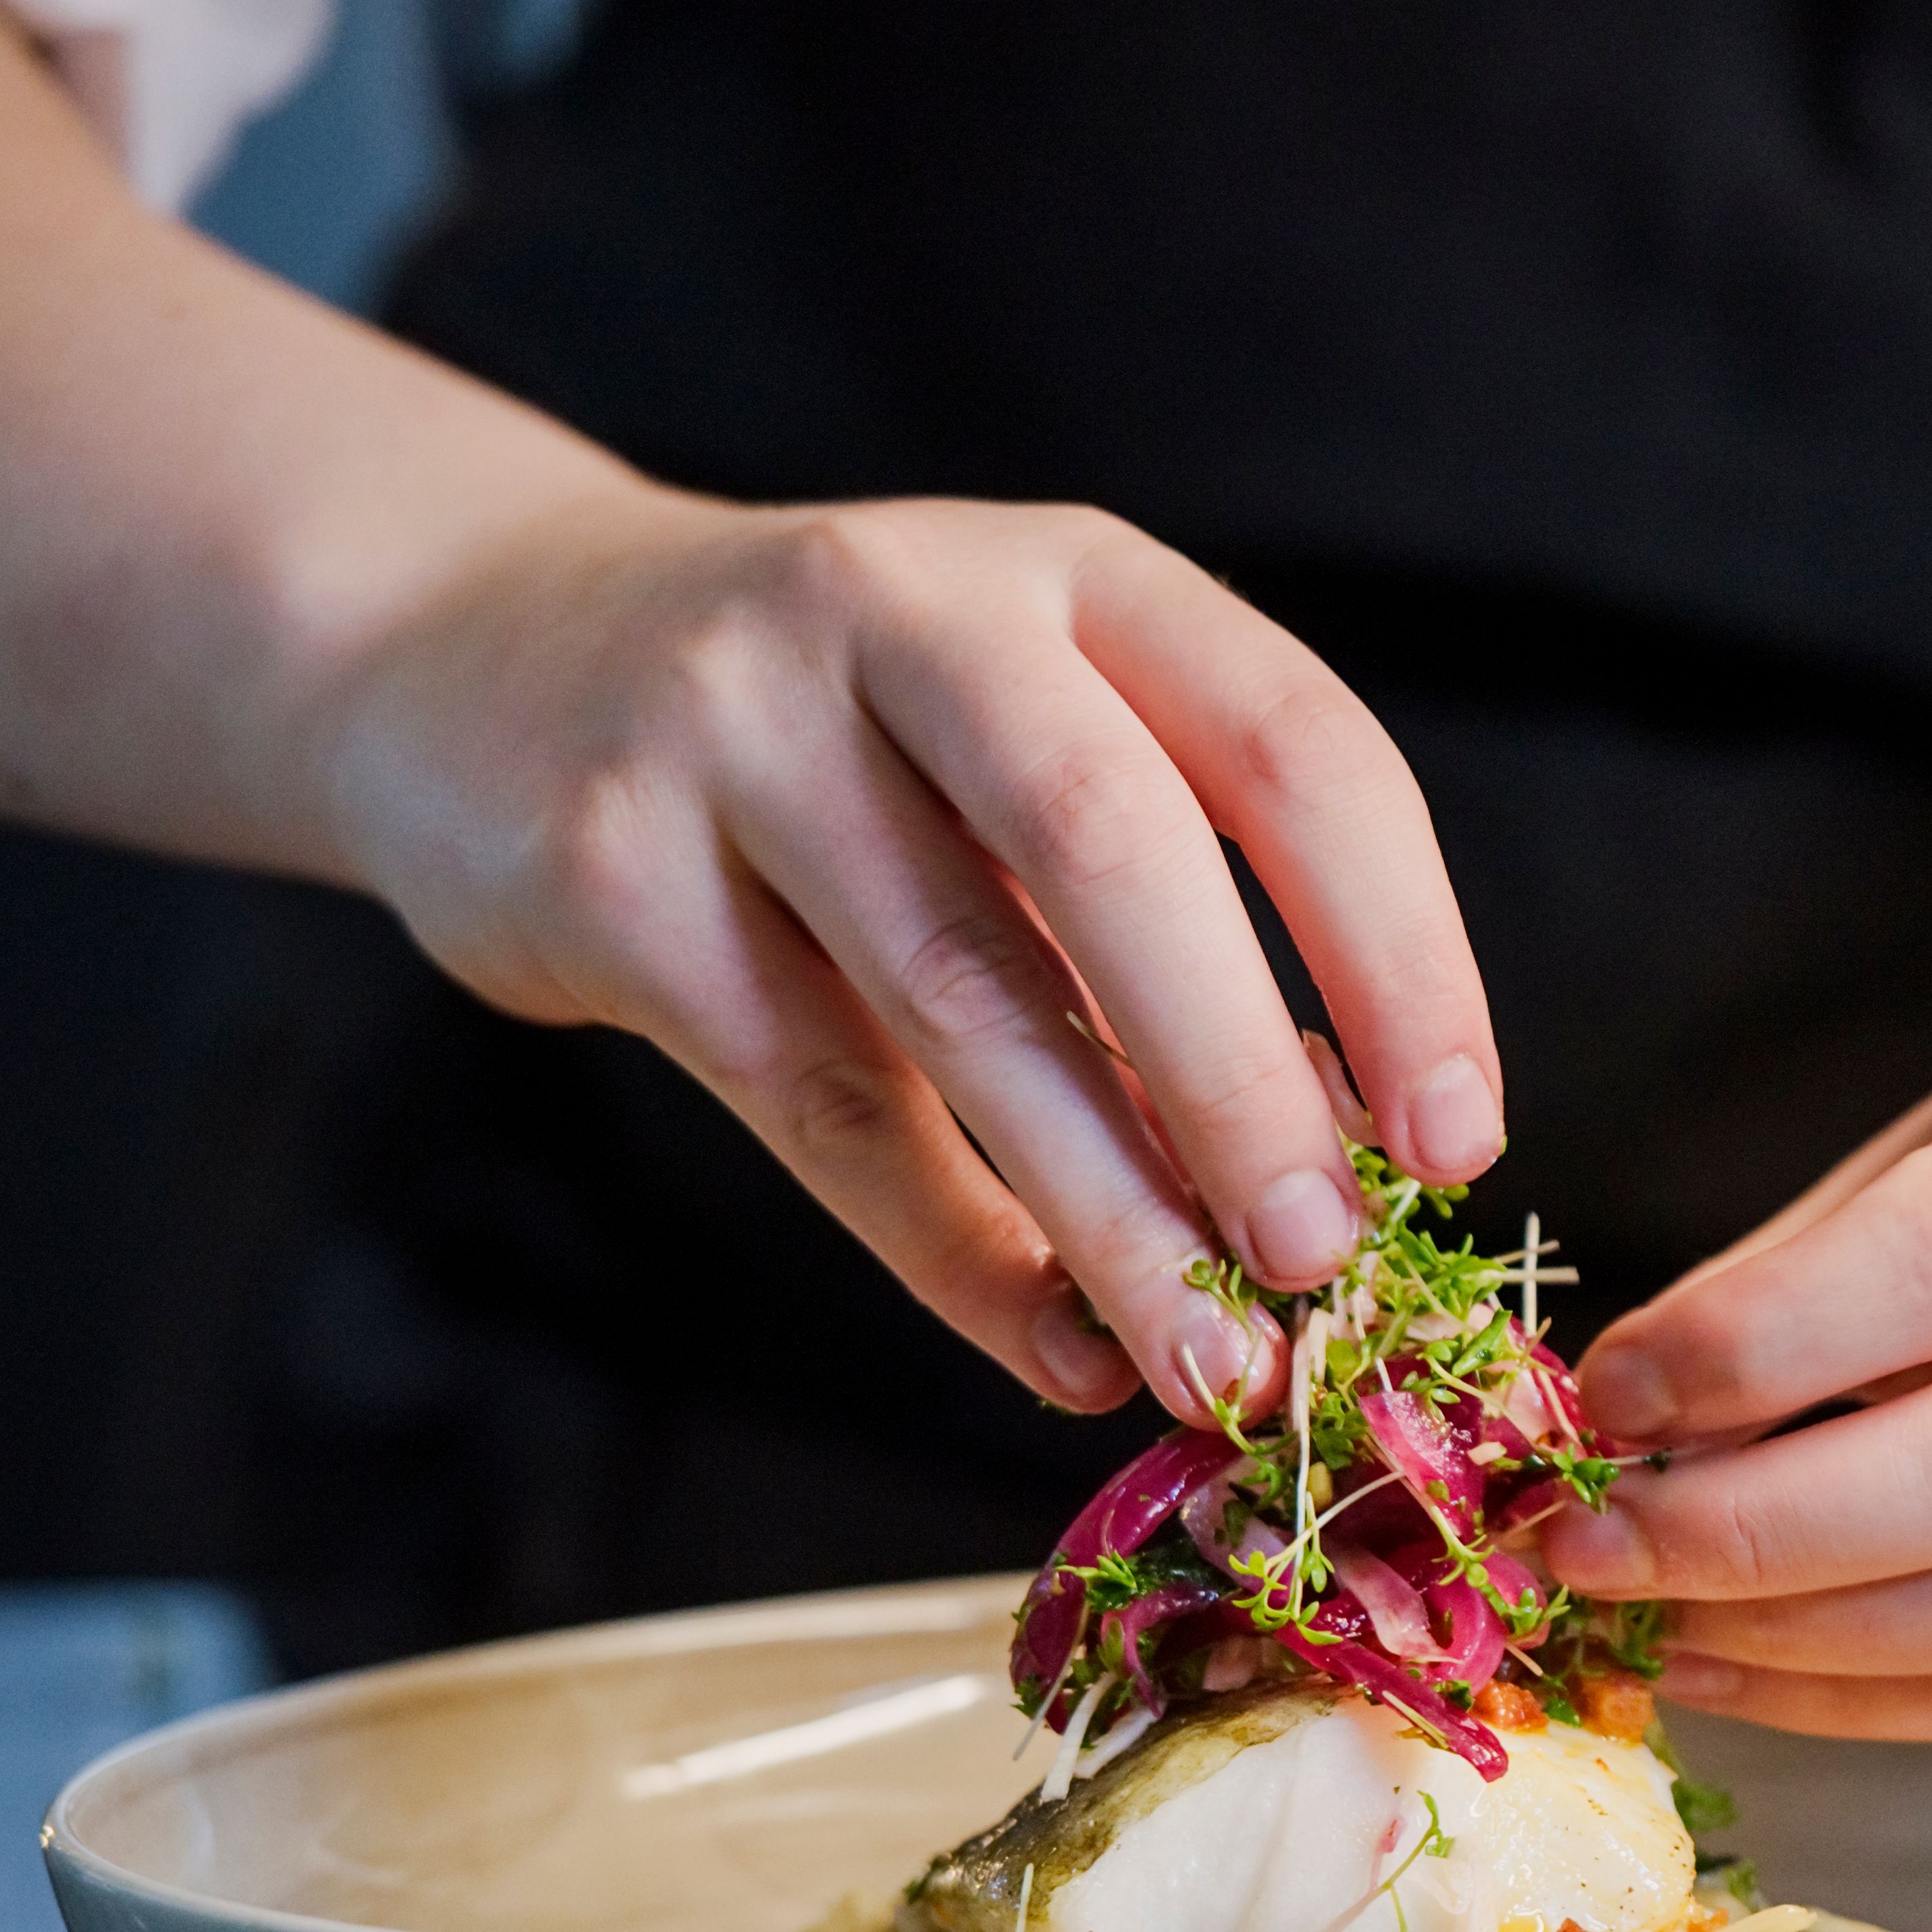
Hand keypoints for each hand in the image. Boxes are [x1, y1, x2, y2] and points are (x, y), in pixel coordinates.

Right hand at [305, 486, 1501, 1417]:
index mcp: (1071, 572)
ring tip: (1218, 1359)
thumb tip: (1334, 1160)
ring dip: (1109, 1209)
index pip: (1292, 744)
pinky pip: (819, 1099)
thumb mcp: (1015, 749)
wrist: (475, 651)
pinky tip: (1054, 1347)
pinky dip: (954, 1251)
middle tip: (1329, 1260)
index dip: (1399, 951)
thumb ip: (1167, 916)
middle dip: (1239, 1077)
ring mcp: (737, 727)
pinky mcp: (610, 869)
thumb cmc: (832, 740)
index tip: (1455, 1139)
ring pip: (959, 999)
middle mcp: (907, 610)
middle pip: (1110, 847)